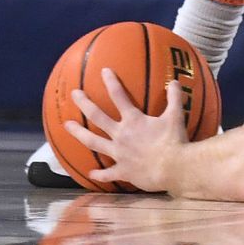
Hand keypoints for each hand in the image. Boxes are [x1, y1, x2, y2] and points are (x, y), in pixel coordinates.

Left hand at [66, 69, 185, 192]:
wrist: (172, 167)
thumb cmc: (173, 140)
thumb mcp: (176, 115)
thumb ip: (174, 97)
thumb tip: (174, 81)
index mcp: (133, 120)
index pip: (119, 96)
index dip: (111, 82)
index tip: (104, 71)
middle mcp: (121, 135)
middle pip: (97, 117)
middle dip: (85, 104)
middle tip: (74, 94)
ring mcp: (118, 154)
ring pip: (93, 142)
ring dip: (79, 133)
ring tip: (67, 126)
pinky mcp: (122, 170)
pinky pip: (107, 173)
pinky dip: (99, 174)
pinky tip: (91, 173)